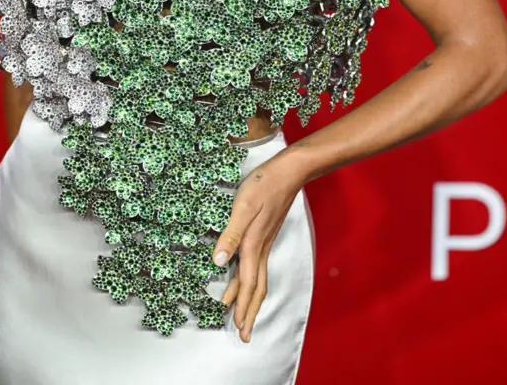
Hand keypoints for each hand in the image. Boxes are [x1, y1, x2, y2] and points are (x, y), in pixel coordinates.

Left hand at [212, 150, 303, 342]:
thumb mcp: (242, 207)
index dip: (241, 306)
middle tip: (244, 334)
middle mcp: (260, 248)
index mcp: (253, 244)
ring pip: (258, 278)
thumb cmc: (264, 185)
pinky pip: (258, 266)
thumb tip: (217, 264)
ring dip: (250, 299)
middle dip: (249, 312)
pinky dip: (252, 280)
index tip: (238, 329)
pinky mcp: (265, 234)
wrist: (289, 171)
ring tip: (244, 314)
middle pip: (256, 287)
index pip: (247, 283)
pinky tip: (247, 279)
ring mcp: (265, 242)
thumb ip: (230, 235)